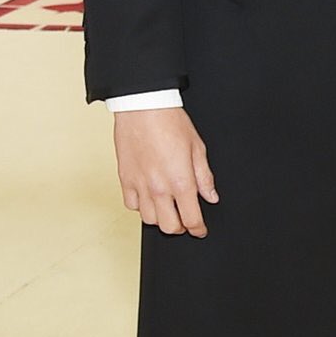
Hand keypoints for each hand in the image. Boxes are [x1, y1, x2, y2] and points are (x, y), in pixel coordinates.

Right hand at [114, 108, 218, 237]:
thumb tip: (210, 196)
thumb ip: (204, 176)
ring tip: (168, 208)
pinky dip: (141, 206)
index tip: (200, 229)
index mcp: (180, 181)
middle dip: (181, 227)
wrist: (143, 106)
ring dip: (161, 218)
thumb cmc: (170, 122)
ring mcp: (139, 185)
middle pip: (169, 227)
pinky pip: (131, 205)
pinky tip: (149, 197)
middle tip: (185, 219)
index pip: (191, 219)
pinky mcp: (125, 179)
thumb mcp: (197, 147)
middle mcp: (159, 188)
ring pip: (149, 220)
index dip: (198, 229)